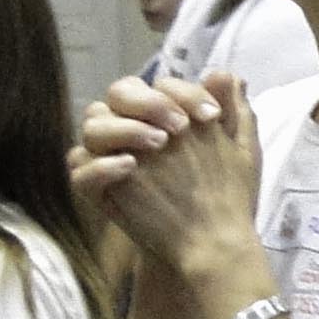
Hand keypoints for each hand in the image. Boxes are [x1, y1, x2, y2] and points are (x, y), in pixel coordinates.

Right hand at [77, 72, 263, 281]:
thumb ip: (235, 112)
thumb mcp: (240, 152)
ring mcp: (111, 158)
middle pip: (118, 93)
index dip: (182, 92)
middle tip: (179, 127)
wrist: (210, 244)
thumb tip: (226, 74)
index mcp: (161, 114)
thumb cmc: (224, 193)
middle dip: (148, 102)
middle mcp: (132, 128)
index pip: (158, 84)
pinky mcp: (99, 191)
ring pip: (92, 123)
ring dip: (124, 128)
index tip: (211, 116)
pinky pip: (78, 169)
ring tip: (159, 145)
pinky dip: (100, 165)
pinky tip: (130, 167)